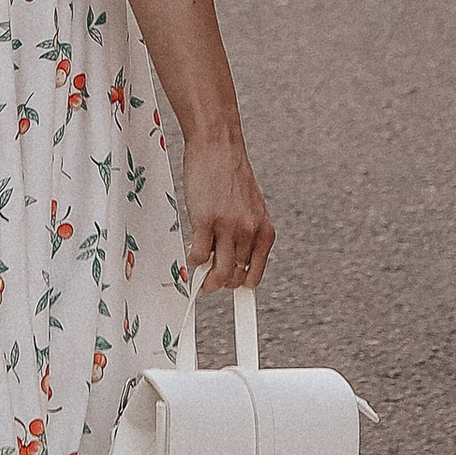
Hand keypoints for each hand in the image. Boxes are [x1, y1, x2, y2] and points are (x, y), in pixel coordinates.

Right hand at [182, 130, 274, 291]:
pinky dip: (193, 259)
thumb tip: (234, 263)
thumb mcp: (250, 207)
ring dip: (206, 277)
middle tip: (210, 277)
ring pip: (217, 273)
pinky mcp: (205, 221)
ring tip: (200, 268)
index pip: (256, 276)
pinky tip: (192, 248)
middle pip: (234, 278)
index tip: (238, 308)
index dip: (243, 294)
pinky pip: (198, 256)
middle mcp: (249, 232)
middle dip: (221, 282)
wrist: (218, 145)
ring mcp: (228, 228)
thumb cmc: (230, 174)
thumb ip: (246, 234)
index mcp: (264, 231)